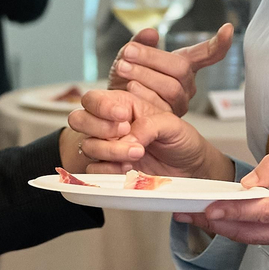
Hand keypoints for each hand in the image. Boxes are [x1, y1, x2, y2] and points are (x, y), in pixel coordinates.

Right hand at [67, 88, 232, 179]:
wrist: (189, 168)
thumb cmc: (182, 140)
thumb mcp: (172, 125)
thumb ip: (148, 125)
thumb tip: (128, 138)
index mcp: (122, 105)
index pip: (93, 99)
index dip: (102, 107)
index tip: (123, 117)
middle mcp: (110, 124)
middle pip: (79, 120)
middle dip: (100, 128)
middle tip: (125, 132)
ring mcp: (107, 147)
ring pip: (87, 146)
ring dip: (111, 151)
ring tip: (137, 153)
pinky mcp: (109, 168)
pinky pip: (93, 169)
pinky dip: (109, 170)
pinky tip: (129, 169)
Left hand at [106, 24, 233, 116]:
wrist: (111, 107)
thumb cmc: (125, 79)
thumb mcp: (128, 57)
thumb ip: (140, 44)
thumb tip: (151, 33)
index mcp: (183, 66)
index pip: (206, 54)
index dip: (218, 43)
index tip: (227, 29)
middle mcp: (186, 85)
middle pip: (180, 68)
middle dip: (152, 58)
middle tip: (128, 52)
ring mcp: (180, 104)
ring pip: (171, 88)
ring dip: (144, 75)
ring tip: (122, 67)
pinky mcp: (170, 121)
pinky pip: (160, 106)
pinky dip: (142, 94)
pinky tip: (128, 88)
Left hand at [184, 148, 268, 249]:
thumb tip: (251, 179)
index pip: (262, 213)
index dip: (231, 212)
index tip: (206, 207)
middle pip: (253, 233)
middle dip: (217, 225)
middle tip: (187, 215)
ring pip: (259, 240)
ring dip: (228, 230)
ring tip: (199, 218)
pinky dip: (246, 231)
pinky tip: (230, 220)